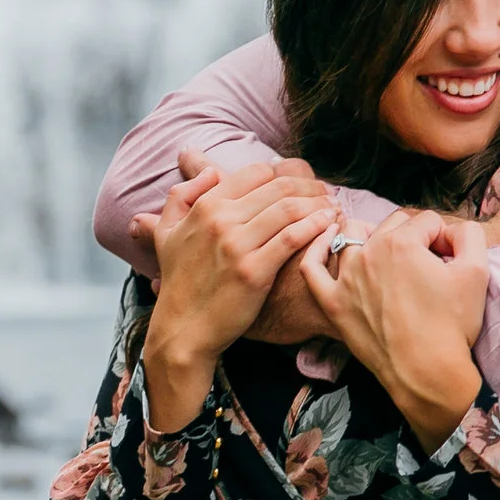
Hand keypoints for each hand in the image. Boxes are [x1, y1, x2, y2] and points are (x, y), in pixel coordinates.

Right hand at [131, 150, 337, 345]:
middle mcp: (220, 220)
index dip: (284, 175)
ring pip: (289, 209)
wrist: (184, 328)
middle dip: (310, 187)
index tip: (300, 185)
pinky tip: (329, 226)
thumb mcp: (166, 233)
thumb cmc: (179, 282)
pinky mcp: (254, 271)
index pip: (256, 172)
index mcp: (205, 206)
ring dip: (318, 203)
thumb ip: (181, 196)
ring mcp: (237, 246)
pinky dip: (316, 227)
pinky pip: (292, 238)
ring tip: (333, 207)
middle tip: (327, 193)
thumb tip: (210, 171)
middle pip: (279, 187)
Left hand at [299, 210, 488, 443]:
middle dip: (414, 237)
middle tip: (429, 265)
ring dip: (373, 234)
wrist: (426, 373)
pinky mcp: (333, 302)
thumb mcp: (476, 273)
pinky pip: (312, 267)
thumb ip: (468, 236)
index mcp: (401, 243)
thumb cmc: (451, 325)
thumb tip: (451, 230)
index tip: (451, 261)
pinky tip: (327, 239)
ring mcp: (346, 278)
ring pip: (353, 234)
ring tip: (388, 251)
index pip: (427, 222)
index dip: (444, 238)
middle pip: (394, 225)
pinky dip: (317, 248)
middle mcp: (368, 254)